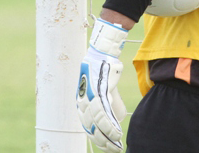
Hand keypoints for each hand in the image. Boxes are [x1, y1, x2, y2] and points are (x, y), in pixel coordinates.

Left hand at [77, 19, 127, 152]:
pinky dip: (110, 126)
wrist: (103, 55)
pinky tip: (116, 134)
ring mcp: (89, 97)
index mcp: (81, 104)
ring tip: (117, 144)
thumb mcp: (103, 93)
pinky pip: (103, 113)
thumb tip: (112, 121)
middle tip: (114, 149)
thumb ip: (106, 107)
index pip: (87, 127)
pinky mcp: (98, 92)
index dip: (97, 139)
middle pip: (91, 128)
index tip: (107, 147)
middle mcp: (82, 102)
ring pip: (97, 123)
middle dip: (103, 142)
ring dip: (108, 136)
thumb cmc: (103, 74)